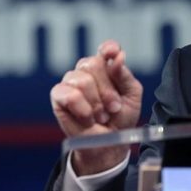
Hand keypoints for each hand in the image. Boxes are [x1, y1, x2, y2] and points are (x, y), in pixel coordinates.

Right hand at [50, 40, 143, 174]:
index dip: (108, 48)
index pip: (106, 49)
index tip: (112, 53)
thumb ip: (125, 76)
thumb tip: (117, 57)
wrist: (109, 142)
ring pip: (82, 80)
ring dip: (96, 103)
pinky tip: (87, 117)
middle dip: (107, 90)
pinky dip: (82, 109)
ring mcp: (71, 81)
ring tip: (101, 115)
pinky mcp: (58, 95)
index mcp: (107, 67)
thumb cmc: (121, 118)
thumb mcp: (132, 96)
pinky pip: (69, 94)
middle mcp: (87, 71)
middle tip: (113, 108)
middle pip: (94, 64)